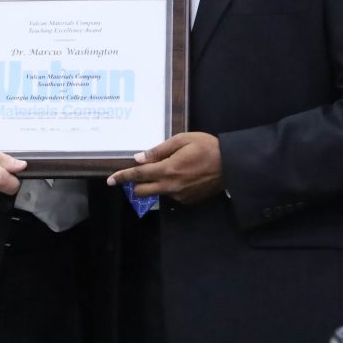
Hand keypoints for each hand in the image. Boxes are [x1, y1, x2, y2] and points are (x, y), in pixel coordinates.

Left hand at [105, 132, 223, 204]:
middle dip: (135, 184)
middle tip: (139, 174)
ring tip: (170, 170)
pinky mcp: (188, 201)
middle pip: (142, 191)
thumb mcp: (182, 140)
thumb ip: (159, 150)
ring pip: (157, 193)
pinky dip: (170, 187)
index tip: (110, 180)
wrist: (231, 165)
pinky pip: (171, 196)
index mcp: (167, 170)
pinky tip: (183, 176)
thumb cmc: (207, 147)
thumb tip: (139, 158)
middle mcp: (170, 187)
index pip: (138, 176)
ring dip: (155, 184)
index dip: (122, 178)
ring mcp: (179, 196)